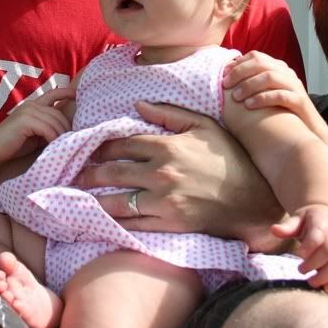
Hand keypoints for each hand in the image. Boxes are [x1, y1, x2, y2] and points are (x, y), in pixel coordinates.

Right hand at [0, 87, 73, 162]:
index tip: (76, 94)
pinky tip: (53, 146)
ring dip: (61, 135)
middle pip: (58, 113)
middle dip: (66, 127)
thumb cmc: (12, 144)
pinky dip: (53, 138)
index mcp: (32, 105)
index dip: (65, 92)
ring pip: (54, 122)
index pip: (52, 94)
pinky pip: (47, 129)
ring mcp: (28, 111)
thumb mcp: (33, 133)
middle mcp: (31, 105)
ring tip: (64, 145)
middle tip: (71, 140)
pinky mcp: (26, 121)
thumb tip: (64, 131)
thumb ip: (45, 127)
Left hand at [73, 101, 288, 251]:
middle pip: (115, 171)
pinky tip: (101, 219)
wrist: (252, 201)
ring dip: (95, 198)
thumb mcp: (204, 126)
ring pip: (118, 200)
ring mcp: (163, 201)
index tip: (88, 147)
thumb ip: (169, 113)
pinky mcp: (168, 224)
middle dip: (91, 172)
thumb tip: (138, 104)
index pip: (124, 144)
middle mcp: (161, 173)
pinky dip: (115, 221)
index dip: (102, 146)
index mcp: (167, 146)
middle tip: (75, 173)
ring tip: (79, 196)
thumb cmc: (229, 159)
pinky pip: (134, 223)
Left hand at [225, 51, 309, 113]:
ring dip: (249, 85)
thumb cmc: (282, 113)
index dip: (238, 63)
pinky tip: (249, 106)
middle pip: (261, 64)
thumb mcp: (267, 94)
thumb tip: (227, 79)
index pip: (256, 56)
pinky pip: (280, 95)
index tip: (223, 74)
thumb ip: (253, 84)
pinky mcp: (300, 101)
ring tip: (235, 97)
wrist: (309, 132)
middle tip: (225, 85)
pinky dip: (262, 98)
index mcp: (279, 69)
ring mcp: (295, 86)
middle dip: (240, 72)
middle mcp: (288, 74)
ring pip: (270, 77)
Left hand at [272, 203, 327, 291]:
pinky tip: (327, 288)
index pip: (319, 234)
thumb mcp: (299, 218)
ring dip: (327, 276)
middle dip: (315, 264)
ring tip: (312, 282)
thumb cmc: (311, 220)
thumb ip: (288, 226)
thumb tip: (274, 230)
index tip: (297, 255)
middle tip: (301, 271)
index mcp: (324, 220)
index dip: (309, 246)